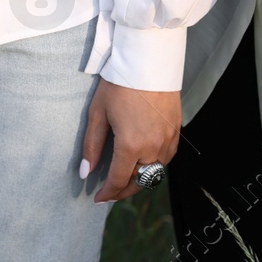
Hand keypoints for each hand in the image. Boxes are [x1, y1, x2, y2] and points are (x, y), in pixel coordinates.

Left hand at [80, 80, 180, 201]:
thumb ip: (92, 146)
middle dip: (123, 192)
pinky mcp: (176, 132)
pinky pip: (166, 159)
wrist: (148, 62)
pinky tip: (144, 164)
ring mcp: (167, 140)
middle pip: (139, 182)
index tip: (98, 199)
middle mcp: (152, 147)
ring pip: (155, 173)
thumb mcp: (98, 113)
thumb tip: (85, 172)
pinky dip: (155, 167)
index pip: (118, 180)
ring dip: (140, 181)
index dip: (107, 193)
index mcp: (130, 145)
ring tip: (125, 181)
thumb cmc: (120, 84)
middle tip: (110, 194)